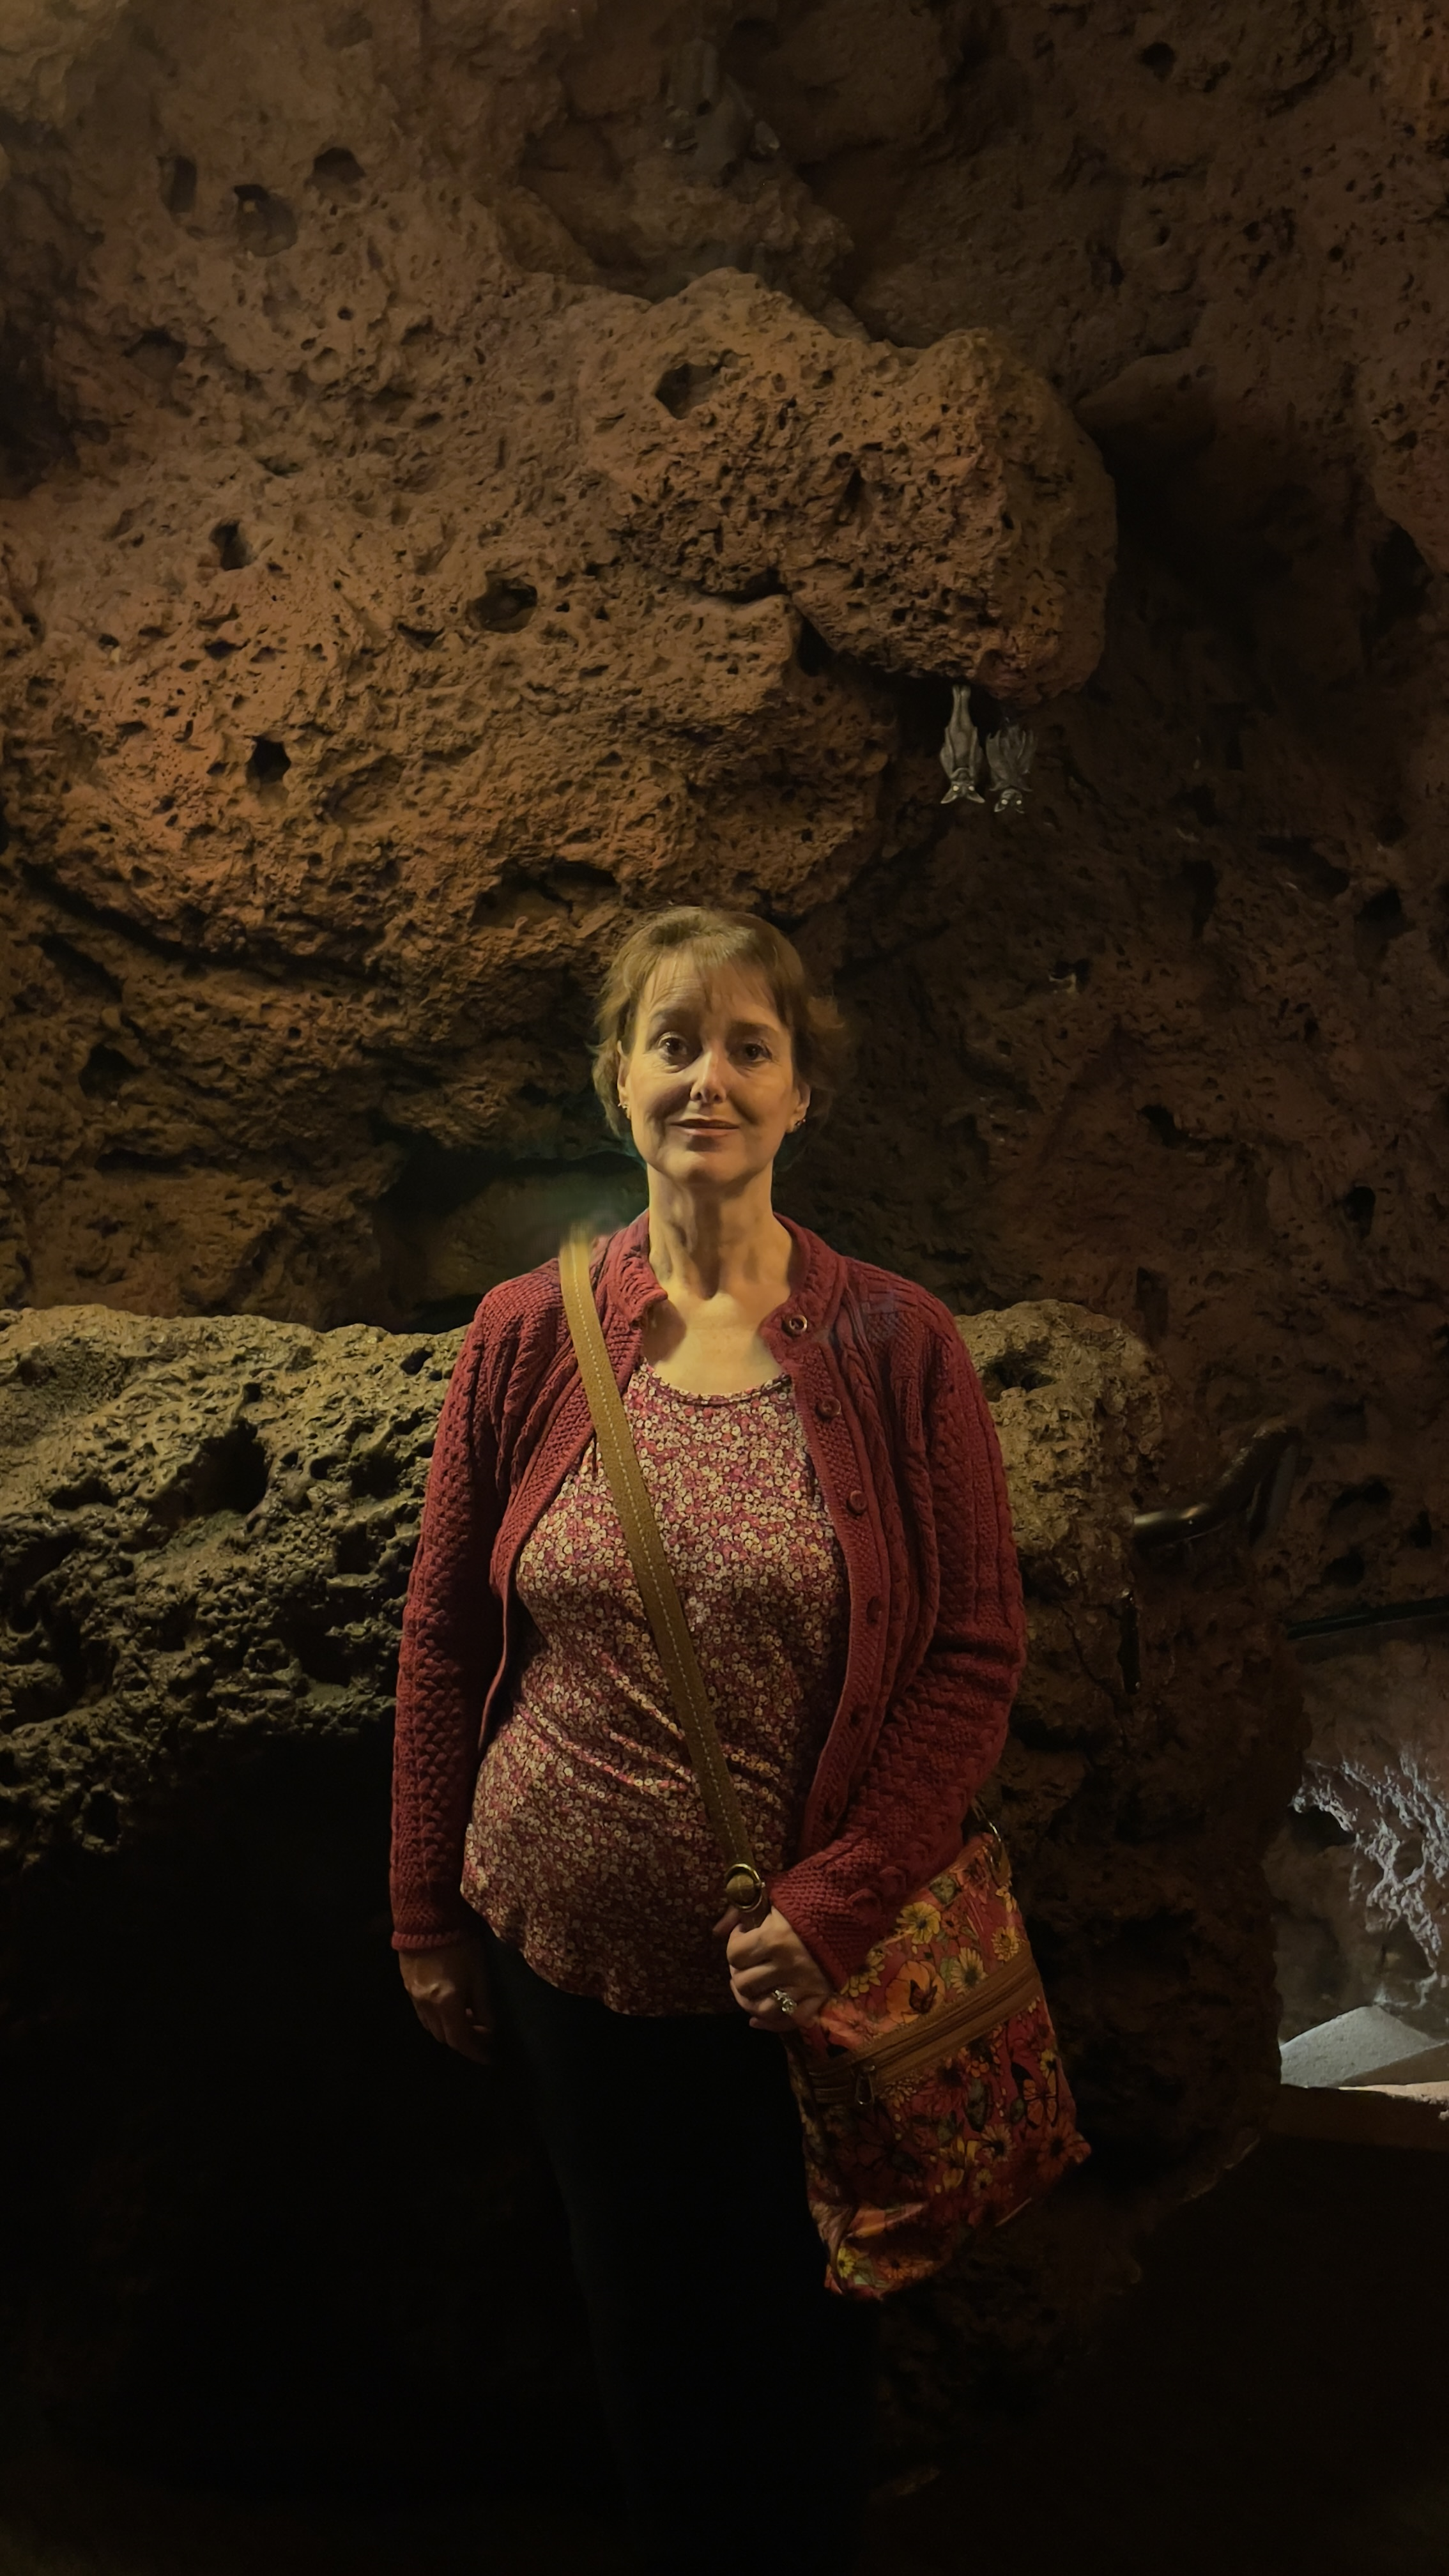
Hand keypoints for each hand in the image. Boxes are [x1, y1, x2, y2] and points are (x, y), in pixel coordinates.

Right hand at [399, 1937, 493, 2062]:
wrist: (426, 1917)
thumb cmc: (459, 1942)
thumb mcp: (479, 1972)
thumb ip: (484, 2004)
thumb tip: (490, 2028)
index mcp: (446, 2003)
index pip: (461, 2040)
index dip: (476, 2052)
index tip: (489, 2057)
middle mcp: (426, 2006)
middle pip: (445, 2037)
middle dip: (465, 2040)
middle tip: (482, 2033)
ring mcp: (413, 1997)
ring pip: (432, 2027)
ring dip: (450, 2030)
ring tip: (467, 2018)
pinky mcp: (407, 1987)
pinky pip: (423, 2014)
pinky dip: (437, 2018)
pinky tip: (449, 2006)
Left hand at [713, 1901, 833, 2031]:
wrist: (853, 1906)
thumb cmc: (810, 1897)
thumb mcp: (773, 1895)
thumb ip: (739, 1911)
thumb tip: (716, 1932)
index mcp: (774, 1938)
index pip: (735, 1955)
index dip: (734, 1945)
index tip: (743, 1936)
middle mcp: (787, 1965)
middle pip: (744, 1983)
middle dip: (739, 1973)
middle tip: (746, 1962)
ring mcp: (804, 1984)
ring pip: (763, 2008)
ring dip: (750, 2001)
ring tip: (751, 1988)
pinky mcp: (820, 1996)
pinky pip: (790, 2020)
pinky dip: (771, 2023)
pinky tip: (758, 2018)